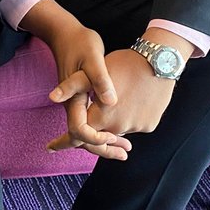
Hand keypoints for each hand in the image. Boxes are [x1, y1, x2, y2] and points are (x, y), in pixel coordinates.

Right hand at [20, 0, 128, 159]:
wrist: (65, 34)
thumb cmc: (81, 43)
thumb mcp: (93, 58)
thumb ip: (100, 80)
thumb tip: (111, 101)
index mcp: (74, 99)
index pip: (80, 131)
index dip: (96, 139)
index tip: (115, 137)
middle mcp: (73, 105)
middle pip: (83, 138)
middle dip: (104, 148)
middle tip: (125, 153)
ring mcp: (76, 103)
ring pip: (87, 131)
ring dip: (106, 141)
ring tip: (126, 148)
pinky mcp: (81, 99)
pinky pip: (90, 121)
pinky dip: (104, 130)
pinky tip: (119, 130)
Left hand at [48, 48, 174, 156]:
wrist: (160, 62)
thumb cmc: (124, 63)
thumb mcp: (93, 71)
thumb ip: (72, 87)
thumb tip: (52, 98)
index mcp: (101, 116)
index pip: (77, 137)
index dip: (62, 143)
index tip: (50, 147)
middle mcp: (118, 127)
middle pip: (99, 136)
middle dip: (91, 134)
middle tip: (86, 122)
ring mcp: (136, 127)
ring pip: (116, 130)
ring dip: (110, 123)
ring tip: (113, 104)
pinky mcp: (149, 125)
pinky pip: (132, 125)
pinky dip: (127, 118)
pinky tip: (130, 101)